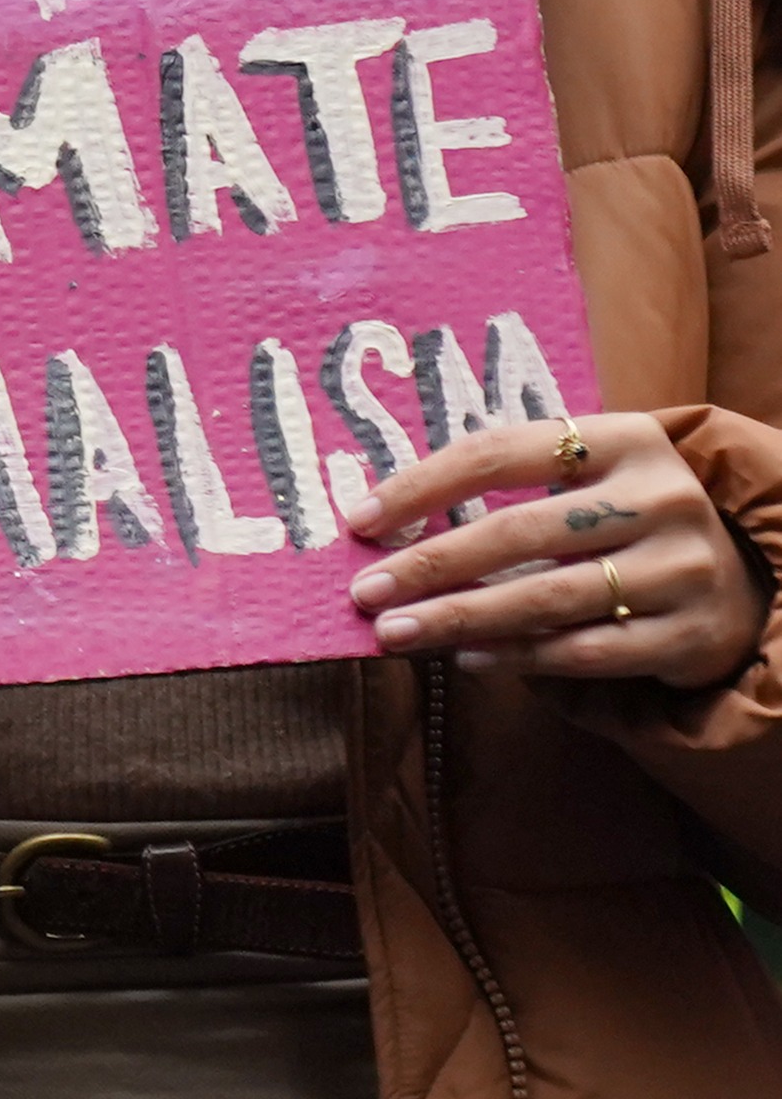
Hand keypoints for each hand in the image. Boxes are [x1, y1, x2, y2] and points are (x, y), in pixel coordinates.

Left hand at [346, 413, 766, 691]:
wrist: (739, 581)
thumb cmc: (628, 523)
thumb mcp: (589, 479)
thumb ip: (510, 485)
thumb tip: (383, 525)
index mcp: (627, 439)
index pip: (502, 454)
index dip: (422, 486)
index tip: (359, 521)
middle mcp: (661, 497)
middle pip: (519, 532)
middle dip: (429, 564)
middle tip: (364, 592)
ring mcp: (682, 567)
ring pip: (546, 597)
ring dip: (459, 618)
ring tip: (393, 633)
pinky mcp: (690, 632)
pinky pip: (585, 651)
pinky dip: (518, 657)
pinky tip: (467, 658)